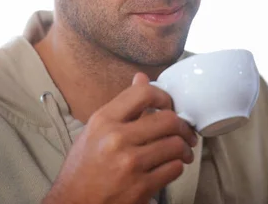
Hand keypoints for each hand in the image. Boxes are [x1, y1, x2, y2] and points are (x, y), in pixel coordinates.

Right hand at [43, 73, 196, 203]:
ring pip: (175, 145)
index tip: (169, 105)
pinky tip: (169, 167)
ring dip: (184, 148)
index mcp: (104, 121)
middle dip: (183, 126)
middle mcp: (116, 139)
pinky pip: (174, 169)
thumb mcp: (95, 130)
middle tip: (185, 131)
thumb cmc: (82, 170)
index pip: (143, 93)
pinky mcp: (141, 188)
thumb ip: (122, 106)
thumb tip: (141, 79)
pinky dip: (177, 167)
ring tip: (182, 151)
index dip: (164, 96)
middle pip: (168, 120)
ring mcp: (130, 164)